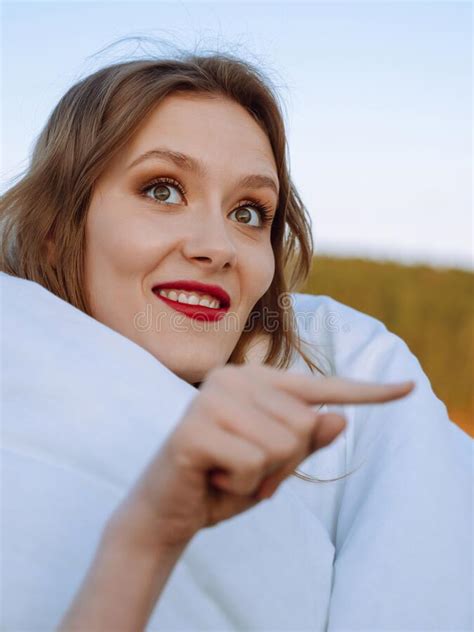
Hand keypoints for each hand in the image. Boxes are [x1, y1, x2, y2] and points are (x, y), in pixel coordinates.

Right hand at [110, 364, 413, 550]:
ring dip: (262, 476)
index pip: (320, 387)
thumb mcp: (275, 465)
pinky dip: (242, 485)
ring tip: (229, 472)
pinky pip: (254, 464)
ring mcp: (212, 399)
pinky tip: (213, 477)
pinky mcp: (195, 429)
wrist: (167, 510)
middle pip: (302, 425)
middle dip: (283, 464)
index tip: (407, 389)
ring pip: (283, 444)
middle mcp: (233, 379)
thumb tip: (340, 420)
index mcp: (253, 381)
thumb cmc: (224, 481)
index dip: (367, 392)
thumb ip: (306, 441)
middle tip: (246, 470)